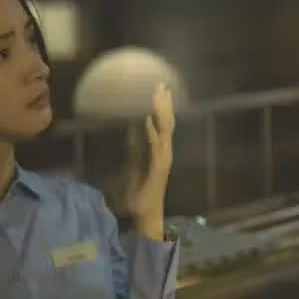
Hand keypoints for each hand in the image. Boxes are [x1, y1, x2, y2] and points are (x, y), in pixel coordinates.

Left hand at [125, 83, 174, 239]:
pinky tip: (147, 122)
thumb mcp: (134, 166)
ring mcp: (163, 159)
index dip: (163, 106)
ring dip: (161, 113)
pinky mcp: (159, 168)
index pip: (164, 123)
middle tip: (161, 84)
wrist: (146, 214)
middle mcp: (165, 152)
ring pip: (165, 130)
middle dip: (164, 103)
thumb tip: (130, 132)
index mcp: (160, 150)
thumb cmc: (140, 193)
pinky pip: (156, 147)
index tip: (160, 89)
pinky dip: (153, 133)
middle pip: (168, 122)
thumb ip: (135, 149)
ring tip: (158, 96)